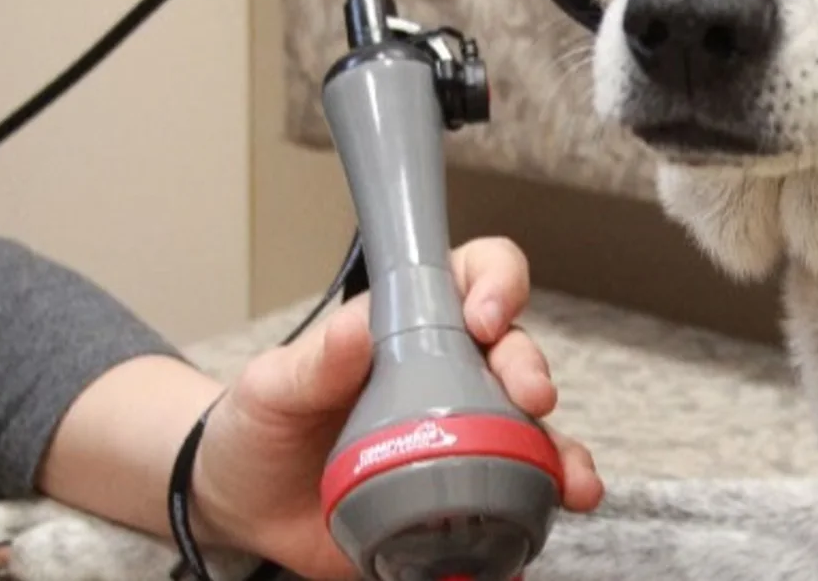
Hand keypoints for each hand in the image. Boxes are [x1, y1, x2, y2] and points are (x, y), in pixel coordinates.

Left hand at [189, 237, 603, 579]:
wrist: (244, 505)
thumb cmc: (260, 424)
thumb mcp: (272, 385)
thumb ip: (313, 361)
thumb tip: (354, 329)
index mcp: (412, 325)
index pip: (475, 276)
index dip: (496, 283)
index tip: (486, 317)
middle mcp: (451, 374)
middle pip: (516, 354)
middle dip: (534, 370)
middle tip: (532, 398)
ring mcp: (462, 436)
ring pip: (533, 433)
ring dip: (563, 455)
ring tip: (573, 484)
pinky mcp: (457, 496)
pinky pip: (509, 503)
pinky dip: (532, 521)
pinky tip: (533, 542)